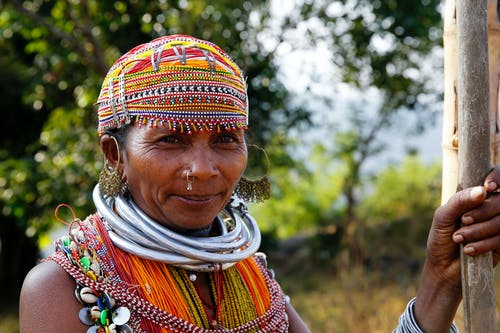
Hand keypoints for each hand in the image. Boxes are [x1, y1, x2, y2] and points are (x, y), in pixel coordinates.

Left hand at [414, 167, 499, 332]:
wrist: (443, 269)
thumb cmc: (441, 239)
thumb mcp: (443, 217)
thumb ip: (459, 201)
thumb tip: (482, 190)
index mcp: (476, 197)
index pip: (496, 177)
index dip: (497, 177)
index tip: (487, 187)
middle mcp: (491, 209)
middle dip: (482, 211)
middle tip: (463, 220)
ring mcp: (499, 225)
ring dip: (479, 230)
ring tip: (459, 238)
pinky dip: (484, 244)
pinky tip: (468, 250)